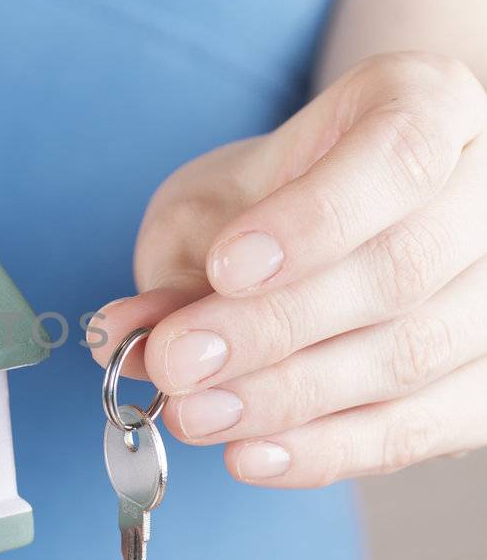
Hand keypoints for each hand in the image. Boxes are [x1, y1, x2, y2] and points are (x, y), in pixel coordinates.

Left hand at [89, 52, 486, 485]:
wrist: (343, 216)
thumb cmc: (278, 194)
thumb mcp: (220, 199)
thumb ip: (185, 260)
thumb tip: (126, 337)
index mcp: (433, 102)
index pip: (398, 158)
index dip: (314, 221)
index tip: (226, 268)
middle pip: (402, 269)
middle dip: (274, 329)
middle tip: (178, 363)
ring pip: (413, 355)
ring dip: (289, 398)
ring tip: (195, 414)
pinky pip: (420, 428)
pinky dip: (329, 450)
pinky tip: (252, 456)